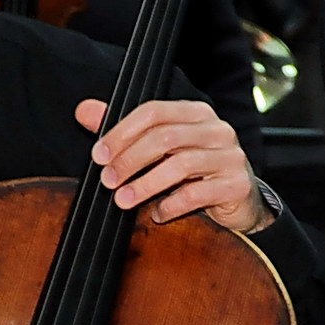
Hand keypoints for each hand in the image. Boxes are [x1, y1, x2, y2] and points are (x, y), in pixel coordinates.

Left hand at [78, 98, 273, 233]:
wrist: (240, 202)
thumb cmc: (195, 173)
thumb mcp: (160, 149)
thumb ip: (124, 130)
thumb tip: (84, 110)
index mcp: (197, 114)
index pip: (154, 111)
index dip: (122, 131)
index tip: (99, 154)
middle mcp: (217, 129)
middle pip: (165, 136)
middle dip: (130, 160)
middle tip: (107, 180)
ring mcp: (230, 156)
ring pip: (180, 164)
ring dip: (144, 184)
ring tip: (123, 200)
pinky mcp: (236, 185)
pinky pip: (197, 194)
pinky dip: (170, 205)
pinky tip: (156, 214)